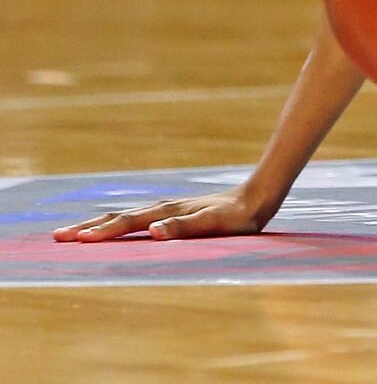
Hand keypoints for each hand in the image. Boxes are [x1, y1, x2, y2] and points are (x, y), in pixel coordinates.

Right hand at [54, 187, 274, 242]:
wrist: (258, 196)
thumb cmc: (237, 217)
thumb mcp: (214, 224)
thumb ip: (184, 227)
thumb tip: (153, 231)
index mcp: (167, 212)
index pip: (128, 223)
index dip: (102, 232)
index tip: (76, 240)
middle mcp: (163, 208)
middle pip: (119, 217)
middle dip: (88, 227)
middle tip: (57, 237)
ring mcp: (167, 209)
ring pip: (126, 216)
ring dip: (99, 224)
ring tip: (75, 232)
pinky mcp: (174, 213)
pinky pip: (138, 218)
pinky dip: (117, 223)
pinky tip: (113, 227)